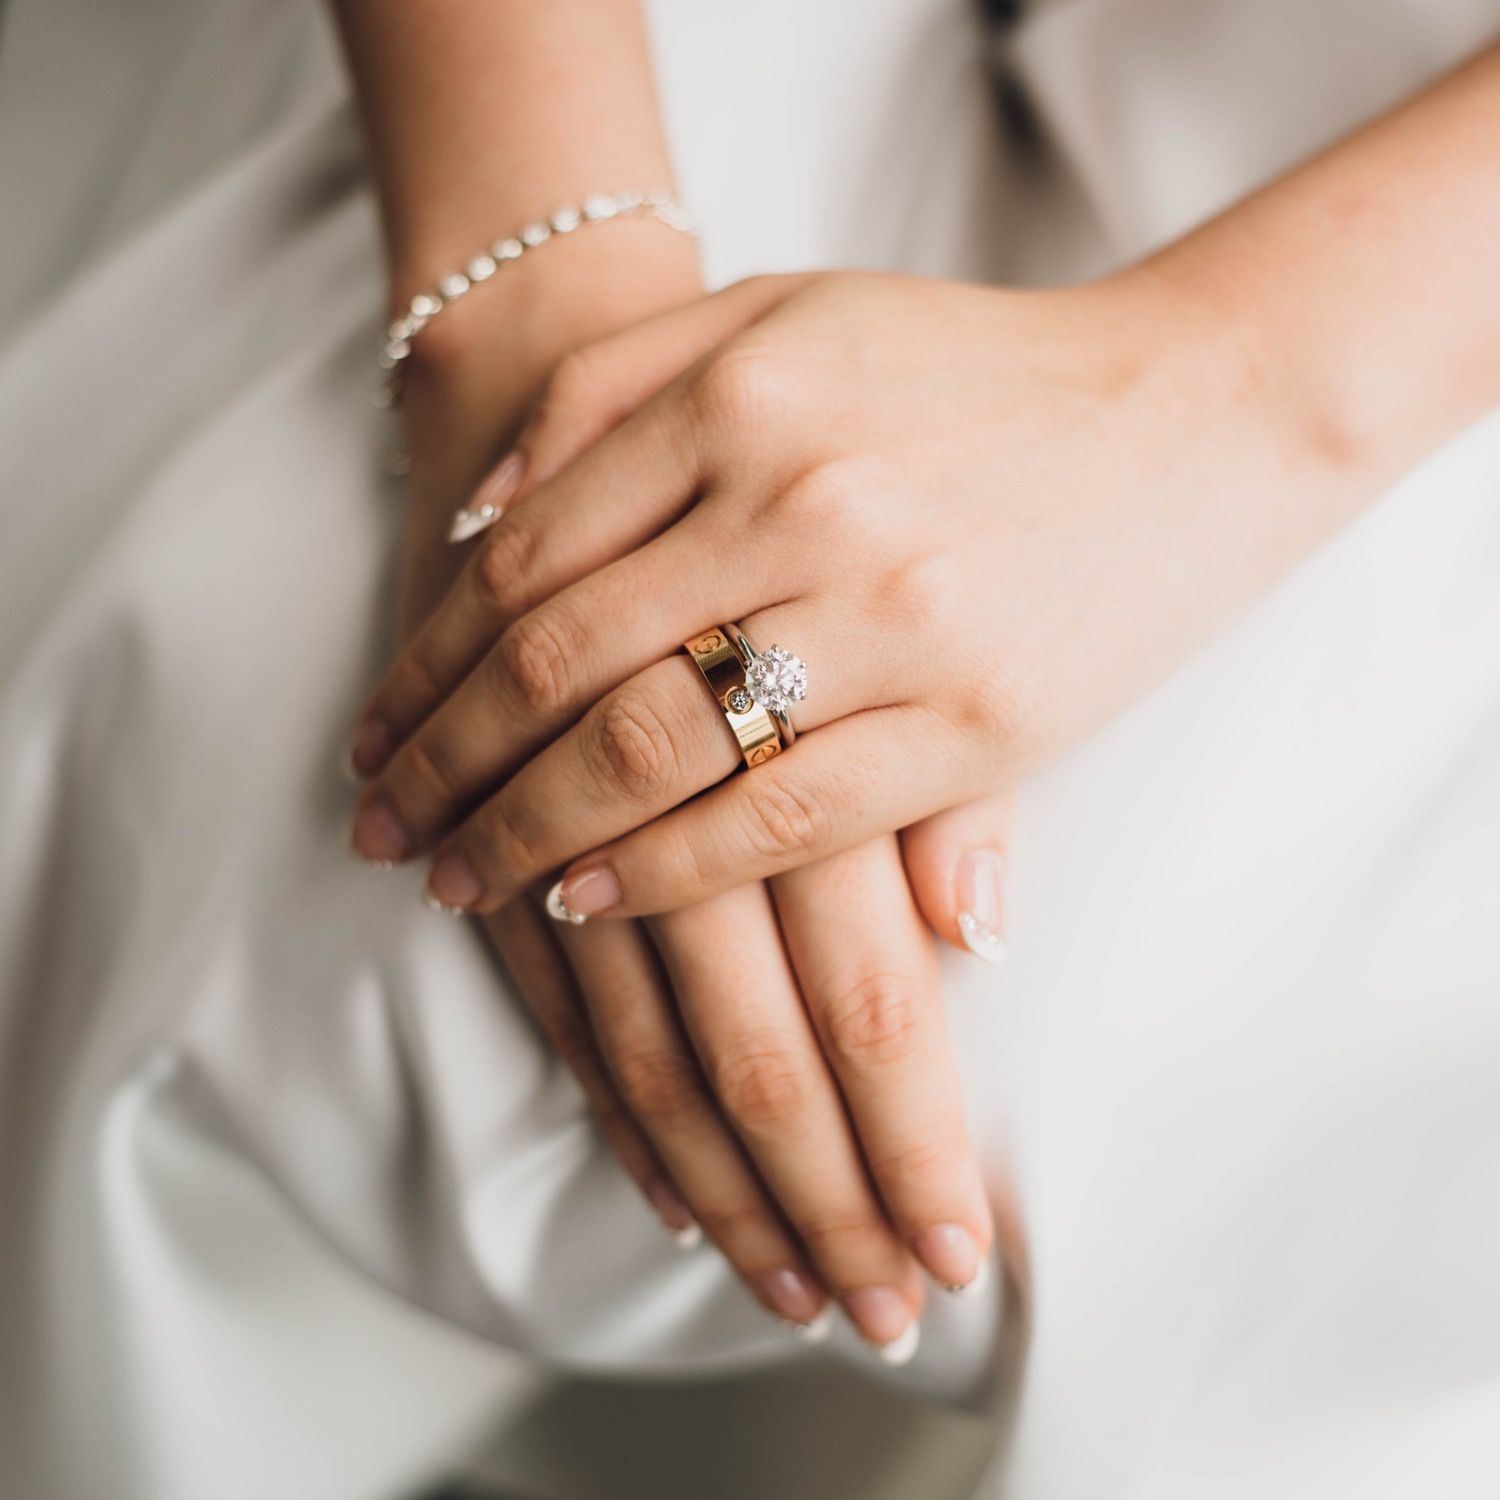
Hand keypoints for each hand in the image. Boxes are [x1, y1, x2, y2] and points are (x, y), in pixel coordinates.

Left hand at [366, 250, 1004, 1355]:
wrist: (1194, 409)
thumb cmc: (972, 369)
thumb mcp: (788, 314)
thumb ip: (618, 389)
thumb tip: (475, 518)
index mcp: (745, 395)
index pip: (525, 561)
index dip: (425, 665)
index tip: (374, 737)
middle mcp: (803, 501)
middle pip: (558, 667)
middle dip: (445, 767)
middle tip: (382, 832)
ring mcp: (892, 618)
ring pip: (650, 754)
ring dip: (526, 831)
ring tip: (454, 881)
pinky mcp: (973, 722)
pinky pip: (780, 817)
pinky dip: (666, 868)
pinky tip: (587, 897)